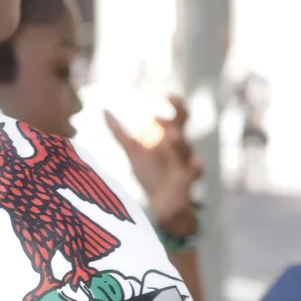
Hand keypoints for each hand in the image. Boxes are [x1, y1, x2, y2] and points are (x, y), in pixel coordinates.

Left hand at [105, 95, 202, 238]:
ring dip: (180, 141)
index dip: (176, 104)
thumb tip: (104, 111)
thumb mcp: (134, 153)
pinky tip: (195, 163)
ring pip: (188, 148)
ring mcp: (186, 164)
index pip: (178, 116)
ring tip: (172, 135)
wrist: (163, 205)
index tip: (168, 95)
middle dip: (180, 114)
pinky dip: (196, 168)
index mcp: (170, 140)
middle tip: (170, 106)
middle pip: (186, 127)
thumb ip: (120, 133)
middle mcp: (181, 149)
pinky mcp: (188, 182)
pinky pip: (196, 172)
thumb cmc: (152, 175)